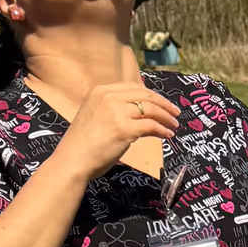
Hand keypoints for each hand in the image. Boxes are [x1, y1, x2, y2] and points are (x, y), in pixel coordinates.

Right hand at [58, 80, 180, 179]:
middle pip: (145, 95)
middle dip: (163, 103)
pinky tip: (167, 135)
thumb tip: (136, 113)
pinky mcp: (125, 129)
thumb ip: (111, 109)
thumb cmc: (82, 144)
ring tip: (175, 125)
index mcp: (100, 90)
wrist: (72, 160)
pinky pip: (151, 126)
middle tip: (175, 113)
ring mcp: (117, 112)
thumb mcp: (94, 115)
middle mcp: (109, 97)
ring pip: (151, 109)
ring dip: (166, 117)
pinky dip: (162, 130)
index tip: (161, 103)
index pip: (133, 87)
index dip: (151, 95)